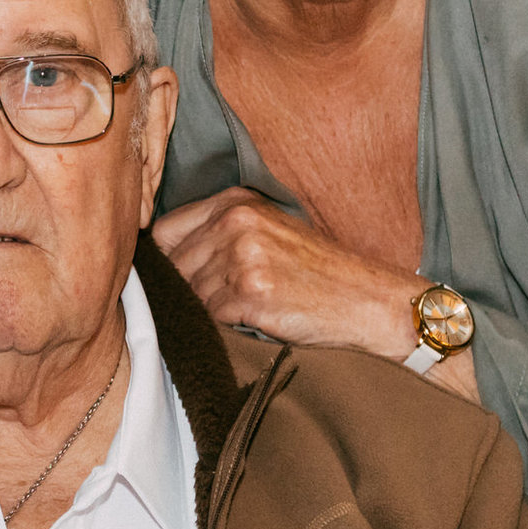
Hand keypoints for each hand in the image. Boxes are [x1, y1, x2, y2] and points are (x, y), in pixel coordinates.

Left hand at [153, 187, 480, 401]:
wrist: (368, 301)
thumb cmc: (318, 273)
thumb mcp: (268, 233)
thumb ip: (218, 235)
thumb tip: (159, 264)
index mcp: (236, 202)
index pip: (164, 231)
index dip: (166, 262)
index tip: (177, 280)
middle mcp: (235, 221)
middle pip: (172, 266)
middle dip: (185, 290)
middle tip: (221, 301)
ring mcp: (242, 255)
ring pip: (188, 295)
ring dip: (207, 311)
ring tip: (245, 309)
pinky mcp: (250, 292)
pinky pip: (209, 317)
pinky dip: (224, 326)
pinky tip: (252, 321)